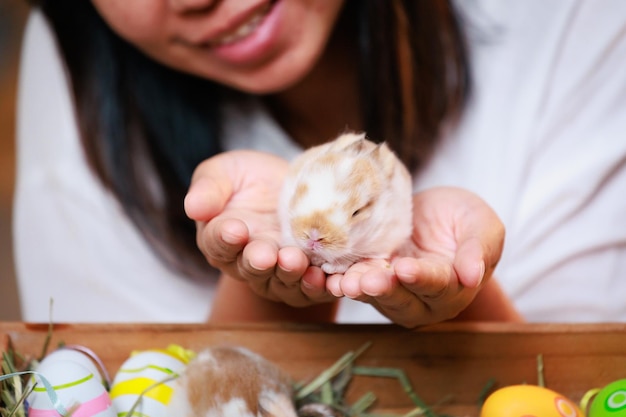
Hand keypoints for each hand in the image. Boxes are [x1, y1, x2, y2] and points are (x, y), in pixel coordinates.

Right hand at [184, 150, 335, 307]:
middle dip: (258, 261)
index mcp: (220, 238)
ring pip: (281, 281)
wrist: (295, 187)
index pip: (217, 242)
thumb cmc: (251, 178)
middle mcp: (246, 262)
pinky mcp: (307, 277)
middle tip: (265, 254)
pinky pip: (311, 289)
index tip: (234, 229)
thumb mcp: (226, 172)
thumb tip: (193, 206)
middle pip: (250, 267)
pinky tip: (324, 278)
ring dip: (289, 274)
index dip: (225, 238)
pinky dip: (318, 287)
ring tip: (295, 261)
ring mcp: (277, 273)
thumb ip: (209, 187)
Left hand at [326, 186, 506, 327]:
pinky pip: (357, 284)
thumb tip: (473, 277)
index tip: (405, 268)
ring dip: (360, 290)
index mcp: (455, 288)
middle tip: (367, 280)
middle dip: (385, 290)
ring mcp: (395, 294)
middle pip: (404, 300)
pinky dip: (343, 282)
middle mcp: (424, 300)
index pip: (439, 286)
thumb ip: (480, 249)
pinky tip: (329, 277)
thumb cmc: (463, 217)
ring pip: (377, 297)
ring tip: (344, 282)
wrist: (431, 210)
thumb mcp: (482, 224)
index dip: (422, 278)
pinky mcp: (371, 281)